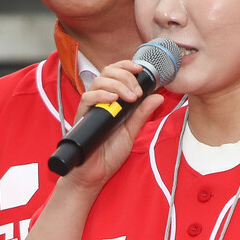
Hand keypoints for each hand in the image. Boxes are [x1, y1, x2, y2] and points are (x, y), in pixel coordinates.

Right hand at [64, 60, 164, 192]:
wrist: (95, 173)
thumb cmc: (110, 154)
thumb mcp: (132, 131)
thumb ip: (142, 114)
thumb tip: (157, 97)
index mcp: (112, 100)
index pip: (115, 73)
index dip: (126, 66)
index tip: (140, 69)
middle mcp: (100, 100)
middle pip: (107, 73)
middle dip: (125, 76)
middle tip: (137, 92)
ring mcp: (90, 108)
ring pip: (98, 81)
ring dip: (117, 84)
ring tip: (129, 97)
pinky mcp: (82, 116)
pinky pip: (87, 98)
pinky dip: (101, 95)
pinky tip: (112, 99)